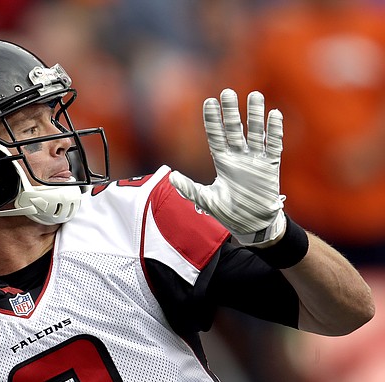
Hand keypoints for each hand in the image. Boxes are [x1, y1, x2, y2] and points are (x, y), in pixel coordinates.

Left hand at [170, 89, 285, 245]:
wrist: (253, 225)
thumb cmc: (229, 213)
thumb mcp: (206, 201)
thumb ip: (190, 189)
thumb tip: (171, 176)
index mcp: (222, 162)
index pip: (215, 136)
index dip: (212, 120)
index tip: (209, 102)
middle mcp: (238, 157)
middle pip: (234, 129)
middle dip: (230, 111)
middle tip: (227, 92)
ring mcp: (255, 160)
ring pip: (255, 132)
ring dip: (255, 115)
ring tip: (254, 95)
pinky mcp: (271, 166)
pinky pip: (274, 144)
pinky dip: (275, 130)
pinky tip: (274, 114)